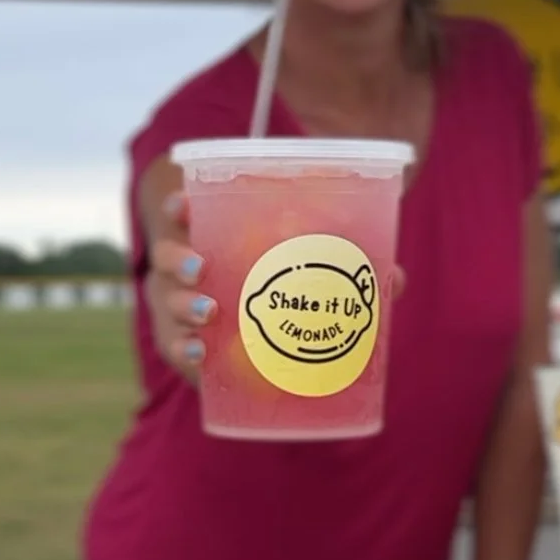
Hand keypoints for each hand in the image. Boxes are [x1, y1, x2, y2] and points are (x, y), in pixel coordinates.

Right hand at [145, 188, 406, 386]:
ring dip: (182, 305)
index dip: (178, 206)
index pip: (183, 213)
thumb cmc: (283, 288)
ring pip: (166, 302)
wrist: (249, 342)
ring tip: (208, 312)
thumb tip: (394, 278)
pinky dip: (184, 351)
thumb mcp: (310, 269)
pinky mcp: (185, 345)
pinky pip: (175, 348)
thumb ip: (349, 267)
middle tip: (201, 267)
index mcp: (211, 237)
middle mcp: (188, 270)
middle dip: (178, 259)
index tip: (184, 204)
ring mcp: (179, 308)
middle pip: (168, 259)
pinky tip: (199, 355)